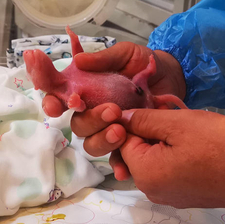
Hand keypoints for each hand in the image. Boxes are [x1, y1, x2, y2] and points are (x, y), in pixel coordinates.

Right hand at [42, 43, 186, 157]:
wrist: (172, 76)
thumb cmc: (142, 62)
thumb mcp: (125, 54)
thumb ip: (103, 59)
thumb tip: (78, 61)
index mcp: (84, 89)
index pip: (60, 99)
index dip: (52, 104)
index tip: (55, 107)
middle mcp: (92, 111)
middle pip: (78, 125)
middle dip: (90, 121)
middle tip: (112, 111)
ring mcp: (108, 129)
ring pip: (92, 144)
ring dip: (102, 140)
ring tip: (120, 131)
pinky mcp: (127, 142)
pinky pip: (117, 159)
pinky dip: (119, 165)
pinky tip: (124, 169)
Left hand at [116, 109, 224, 209]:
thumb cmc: (219, 144)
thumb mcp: (178, 122)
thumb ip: (144, 119)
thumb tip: (120, 118)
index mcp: (144, 174)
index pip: (121, 141)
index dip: (134, 119)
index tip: (153, 105)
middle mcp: (151, 191)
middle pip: (135, 153)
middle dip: (147, 131)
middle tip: (171, 113)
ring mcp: (169, 197)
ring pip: (153, 161)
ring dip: (162, 141)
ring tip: (184, 126)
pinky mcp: (185, 197)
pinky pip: (168, 171)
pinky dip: (174, 155)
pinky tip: (193, 143)